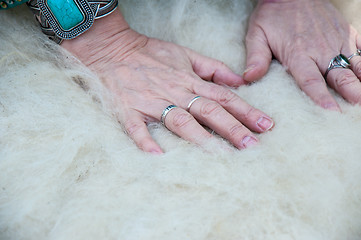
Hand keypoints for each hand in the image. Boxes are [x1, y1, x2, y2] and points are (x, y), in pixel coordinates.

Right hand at [62, 10, 273, 152]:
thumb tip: (239, 80)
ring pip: (180, 121)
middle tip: (253, 146)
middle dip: (233, 129)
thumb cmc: (149, 53)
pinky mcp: (129, 109)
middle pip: (209, 111)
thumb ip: (212, 67)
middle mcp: (174, 92)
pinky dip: (146, 142)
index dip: (246, 111)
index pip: (224, 96)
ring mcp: (151, 101)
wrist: (112, 48)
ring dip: (201, 139)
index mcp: (189, 80)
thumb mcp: (185, 53)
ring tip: (221, 156)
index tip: (266, 126)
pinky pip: (137, 128)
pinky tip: (158, 157)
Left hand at [244, 0, 360, 110]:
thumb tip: (248, 79)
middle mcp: (321, 50)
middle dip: (351, 95)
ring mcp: (338, 40)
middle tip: (355, 113)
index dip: (322, 99)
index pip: (311, 81)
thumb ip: (256, 58)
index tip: (331, 114)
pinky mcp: (347, 32)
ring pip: (356, 66)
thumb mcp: (257, 34)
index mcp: (298, 54)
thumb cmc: (272, 15)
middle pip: (340, 77)